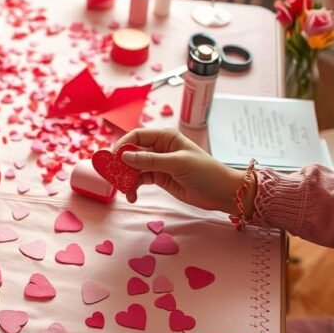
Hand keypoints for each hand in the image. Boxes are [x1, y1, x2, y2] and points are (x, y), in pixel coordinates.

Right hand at [114, 128, 252, 213]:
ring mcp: (159, 163)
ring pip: (134, 168)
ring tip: (124, 191)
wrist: (222, 192)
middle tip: (112, 178)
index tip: (111, 158)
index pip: (137, 136)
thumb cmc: (205, 172)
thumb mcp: (177, 164)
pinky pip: (140, 180)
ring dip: (126, 178)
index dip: (122, 145)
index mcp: (165, 137)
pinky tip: (132, 196)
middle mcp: (159, 148)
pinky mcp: (160, 178)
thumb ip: (151, 160)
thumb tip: (124, 156)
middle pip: (132, 152)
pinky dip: (134, 187)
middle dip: (121, 164)